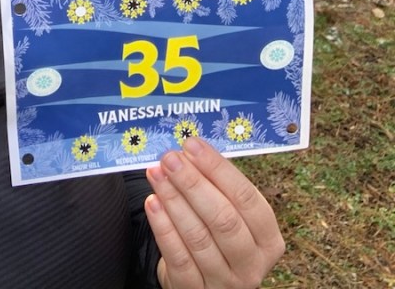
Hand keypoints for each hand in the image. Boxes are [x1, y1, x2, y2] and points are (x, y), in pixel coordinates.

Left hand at [144, 137, 284, 288]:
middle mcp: (251, 265)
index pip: (246, 198)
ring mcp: (224, 283)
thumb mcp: (232, 214)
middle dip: (192, 183)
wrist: (205, 281)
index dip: (217, 169)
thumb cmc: (219, 235)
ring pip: (198, 237)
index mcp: (268, 239)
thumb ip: (218, 185)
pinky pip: (177, 258)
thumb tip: (190, 149)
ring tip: (156, 174)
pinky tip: (152, 203)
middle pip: (223, 219)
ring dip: (174, 200)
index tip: (192, 145)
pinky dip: (163, 227)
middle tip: (170, 158)